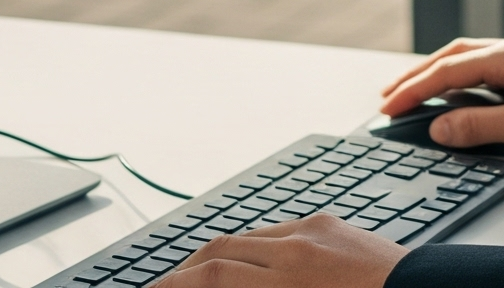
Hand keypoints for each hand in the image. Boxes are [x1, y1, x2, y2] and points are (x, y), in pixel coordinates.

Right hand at [160, 213, 402, 286]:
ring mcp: (314, 230)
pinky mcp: (330, 222)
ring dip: (214, 257)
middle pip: (218, 251)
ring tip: (196, 278)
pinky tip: (244, 264)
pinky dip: (251, 247)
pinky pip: (276, 230)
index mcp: (290, 282)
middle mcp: (298, 249)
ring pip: (244, 236)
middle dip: (183, 272)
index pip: (210, 278)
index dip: (173, 286)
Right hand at [376, 36, 503, 152]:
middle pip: (455, 56)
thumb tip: (438, 127)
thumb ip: (478, 127)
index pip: (447, 70)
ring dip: (443, 73)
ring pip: (474, 59)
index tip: (386, 106)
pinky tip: (467, 93)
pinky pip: (493, 67)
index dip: (413, 90)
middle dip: (420, 75)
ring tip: (420, 91)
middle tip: (390, 93)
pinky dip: (469, 78)